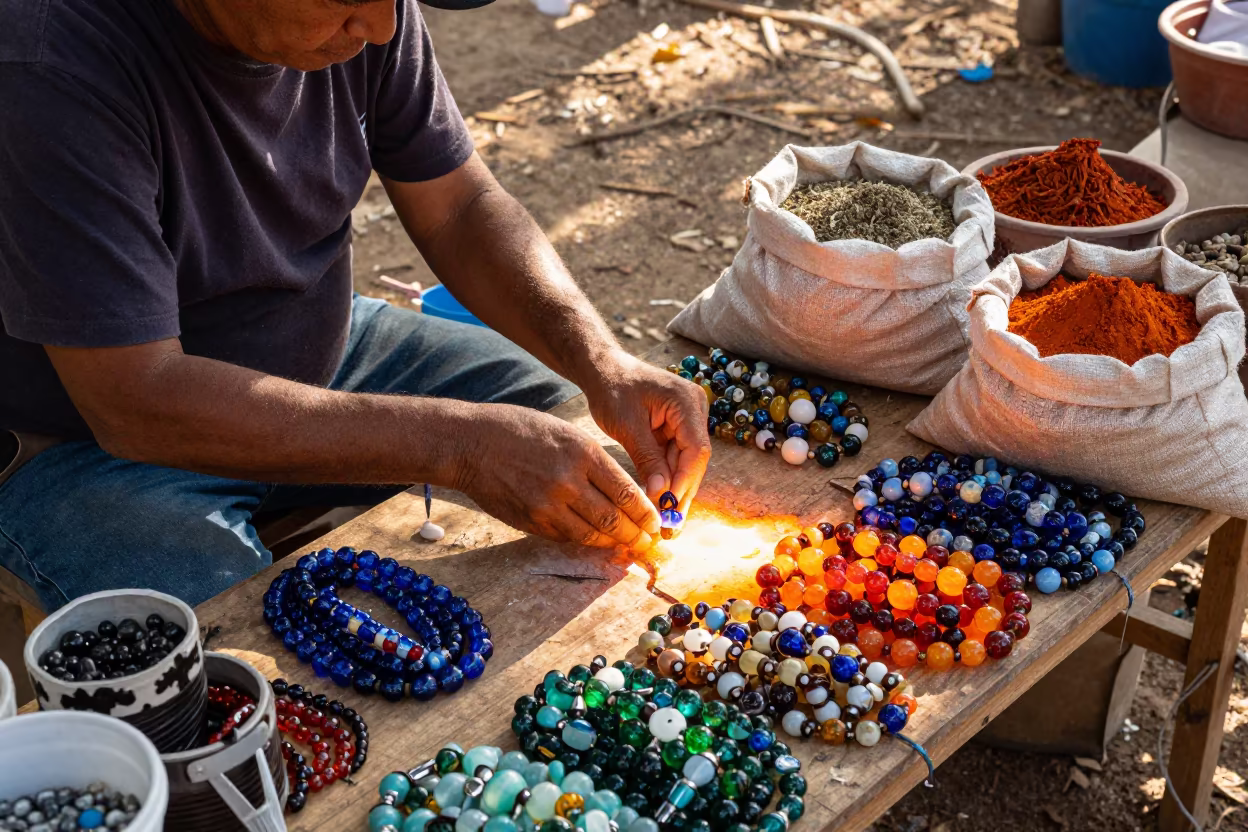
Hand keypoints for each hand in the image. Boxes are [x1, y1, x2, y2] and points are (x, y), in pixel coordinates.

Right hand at [454, 405, 660, 549]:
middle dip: (636, 535)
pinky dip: (585, 541)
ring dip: (614, 544)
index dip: (646, 513)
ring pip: (592, 534)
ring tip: (628, 547)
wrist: (471, 444)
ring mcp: (548, 505)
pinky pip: (566, 537)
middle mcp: (568, 481)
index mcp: (583, 453)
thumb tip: (624, 491)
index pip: (627, 492)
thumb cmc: (520, 430)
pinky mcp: (531, 521)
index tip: (656, 522)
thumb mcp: (566, 433)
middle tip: (648, 543)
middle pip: (614, 519)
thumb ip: (595, 462)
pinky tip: (596, 541)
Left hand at [582, 349, 711, 516]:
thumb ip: (648, 459)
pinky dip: (666, 477)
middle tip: (673, 527)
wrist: (603, 369)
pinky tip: (660, 502)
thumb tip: (662, 494)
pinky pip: (675, 456)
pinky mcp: (677, 426)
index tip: (670, 507)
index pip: (696, 450)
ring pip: (685, 462)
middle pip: (694, 459)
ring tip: (666, 522)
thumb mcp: (627, 426)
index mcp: (687, 403)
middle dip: (682, 493)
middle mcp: (695, 409)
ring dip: (674, 489)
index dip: (685, 482)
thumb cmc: (612, 388)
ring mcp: (688, 418)